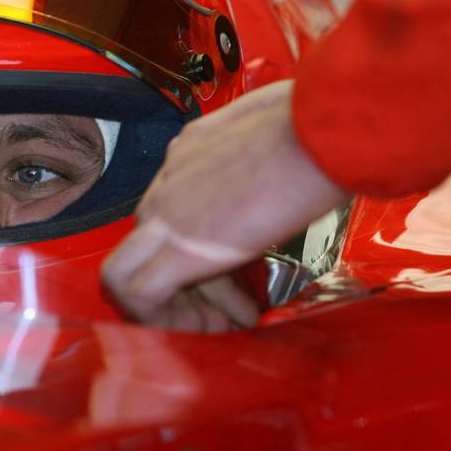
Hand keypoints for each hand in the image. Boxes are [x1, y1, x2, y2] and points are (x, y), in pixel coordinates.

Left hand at [102, 80, 345, 327]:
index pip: (171, 209)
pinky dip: (168, 318)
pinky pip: (143, 293)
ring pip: (128, 270)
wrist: (322, 134)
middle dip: (182, 281)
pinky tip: (218, 325)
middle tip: (229, 304)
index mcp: (189, 152)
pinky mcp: (181, 246)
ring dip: (173, 305)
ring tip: (224, 322)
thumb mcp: (272, 127)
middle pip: (145, 243)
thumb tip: (282, 162)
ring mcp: (167, 212)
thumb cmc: (317, 125)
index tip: (237, 264)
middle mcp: (168, 180)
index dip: (197, 245)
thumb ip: (260, 149)